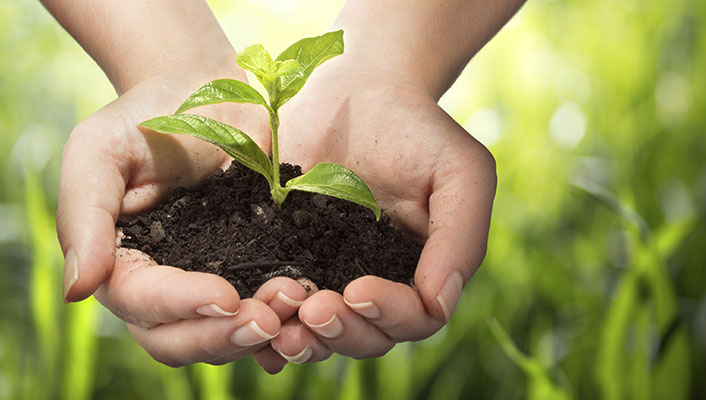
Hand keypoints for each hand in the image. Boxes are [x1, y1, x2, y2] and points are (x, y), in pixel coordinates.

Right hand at [58, 72, 282, 365]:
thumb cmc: (144, 116)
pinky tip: (309, 313)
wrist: (206, 88)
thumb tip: (78, 291)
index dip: (181, 306)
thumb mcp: (98, 152)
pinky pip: (262, 312)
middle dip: (222, 337)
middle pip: (178, 340)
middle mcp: (160, 287)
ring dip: (257, 333)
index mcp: (118, 264)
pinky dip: (283, 323)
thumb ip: (84, 217)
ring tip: (295, 305)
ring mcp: (207, 282)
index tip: (225, 294)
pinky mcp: (250, 271)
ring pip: (221, 336)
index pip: (141, 303)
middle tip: (267, 319)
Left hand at [250, 53, 496, 372]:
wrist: (357, 87)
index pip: (413, 319)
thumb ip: (460, 237)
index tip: (358, 288)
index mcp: (418, 273)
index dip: (387, 315)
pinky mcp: (279, 259)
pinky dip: (262, 324)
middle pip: (363, 338)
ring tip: (279, 324)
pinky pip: (273, 305)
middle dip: (339, 333)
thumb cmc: (417, 128)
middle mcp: (372, 284)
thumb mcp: (459, 172)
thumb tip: (440, 302)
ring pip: (317, 333)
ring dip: (301, 339)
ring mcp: (324, 275)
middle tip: (313, 310)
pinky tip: (246, 318)